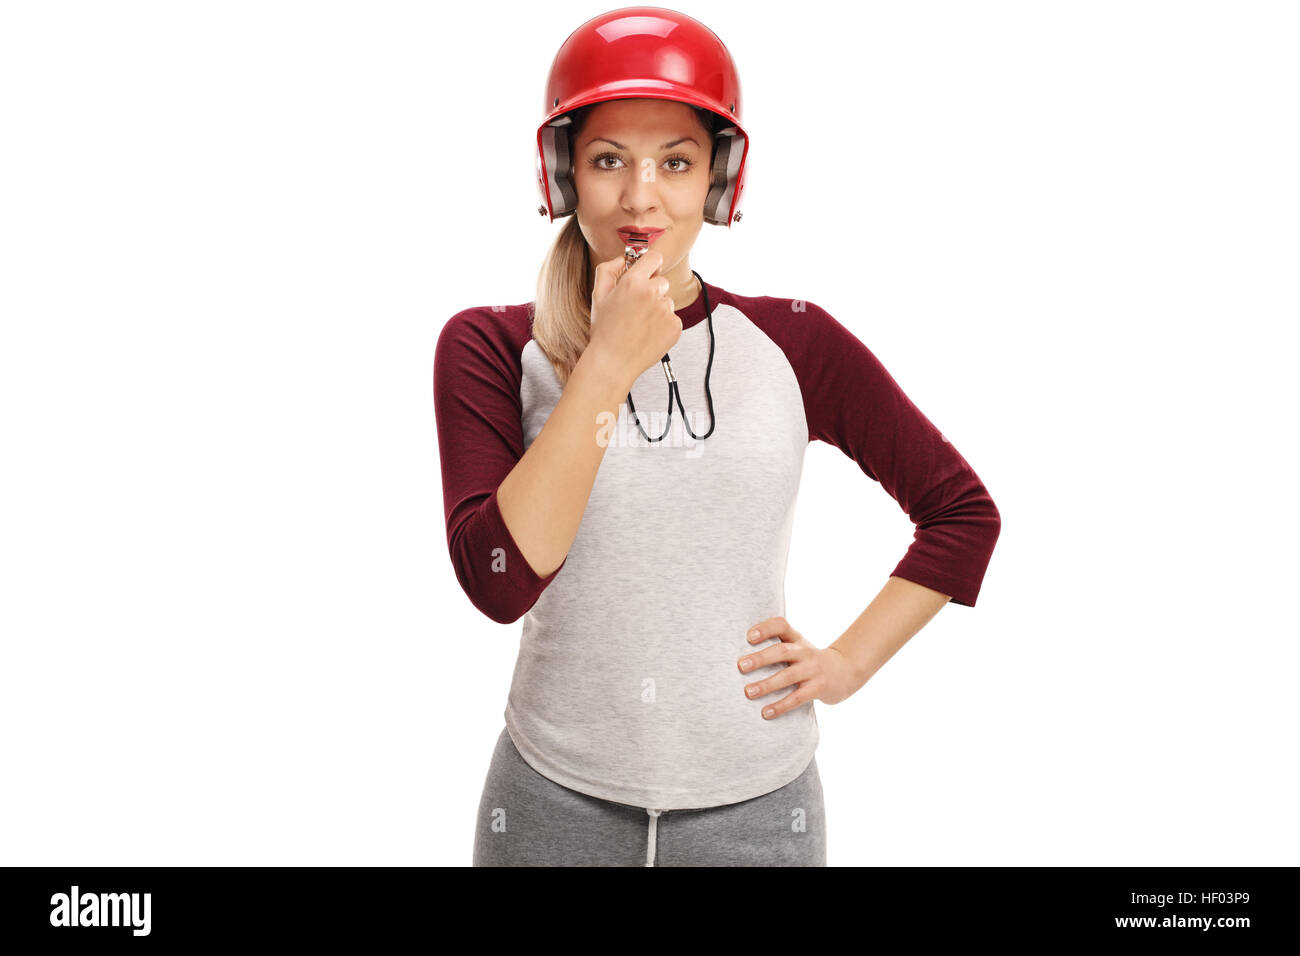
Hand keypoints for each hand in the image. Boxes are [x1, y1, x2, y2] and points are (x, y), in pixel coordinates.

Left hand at [736, 616, 861, 718]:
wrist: (846, 671)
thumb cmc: (810, 660)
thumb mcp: (798, 647)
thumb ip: (776, 646)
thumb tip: (739, 658)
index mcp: (797, 639)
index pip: (781, 625)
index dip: (765, 628)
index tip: (748, 636)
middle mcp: (805, 652)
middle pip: (782, 651)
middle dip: (760, 658)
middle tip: (740, 666)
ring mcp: (813, 670)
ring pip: (788, 676)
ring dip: (767, 685)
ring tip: (748, 692)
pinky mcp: (818, 688)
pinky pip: (797, 698)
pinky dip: (781, 706)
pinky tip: (765, 712)